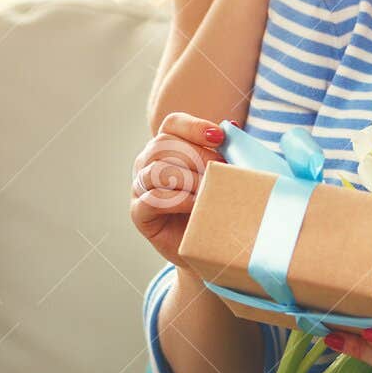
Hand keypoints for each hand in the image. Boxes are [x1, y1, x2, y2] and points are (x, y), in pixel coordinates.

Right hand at [130, 112, 225, 267]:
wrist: (206, 248)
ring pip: (156, 170)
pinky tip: (196, 205)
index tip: (219, 138)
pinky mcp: (139, 213)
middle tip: (221, 171)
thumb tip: (233, 126)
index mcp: (167, 146)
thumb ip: (223, 152)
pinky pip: (152, 198)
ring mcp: (140, 187)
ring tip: (210, 190)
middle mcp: (148, 162)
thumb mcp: (221, 176)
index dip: (194, 127)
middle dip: (197, 155)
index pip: (173, 124)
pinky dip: (177, 200)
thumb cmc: (214, 205)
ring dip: (189, 178)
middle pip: (164, 144)